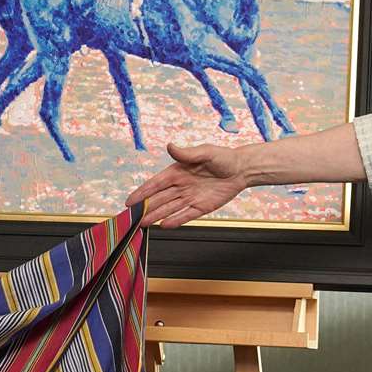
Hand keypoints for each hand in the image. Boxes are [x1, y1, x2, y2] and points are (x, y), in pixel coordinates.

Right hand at [126, 142, 246, 227]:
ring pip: (169, 209)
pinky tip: (164, 225)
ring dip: (156, 216)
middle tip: (131, 217)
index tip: (130, 201)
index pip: (156, 184)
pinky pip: (186, 215)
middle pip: (159, 199)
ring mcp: (190, 197)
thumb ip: (187, 153)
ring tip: (143, 224)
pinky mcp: (201, 207)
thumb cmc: (223, 158)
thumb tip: (170, 146)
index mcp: (178, 171)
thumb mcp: (205, 152)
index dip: (142, 192)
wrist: (242, 170)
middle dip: (145, 208)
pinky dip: (176, 220)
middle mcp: (181, 186)